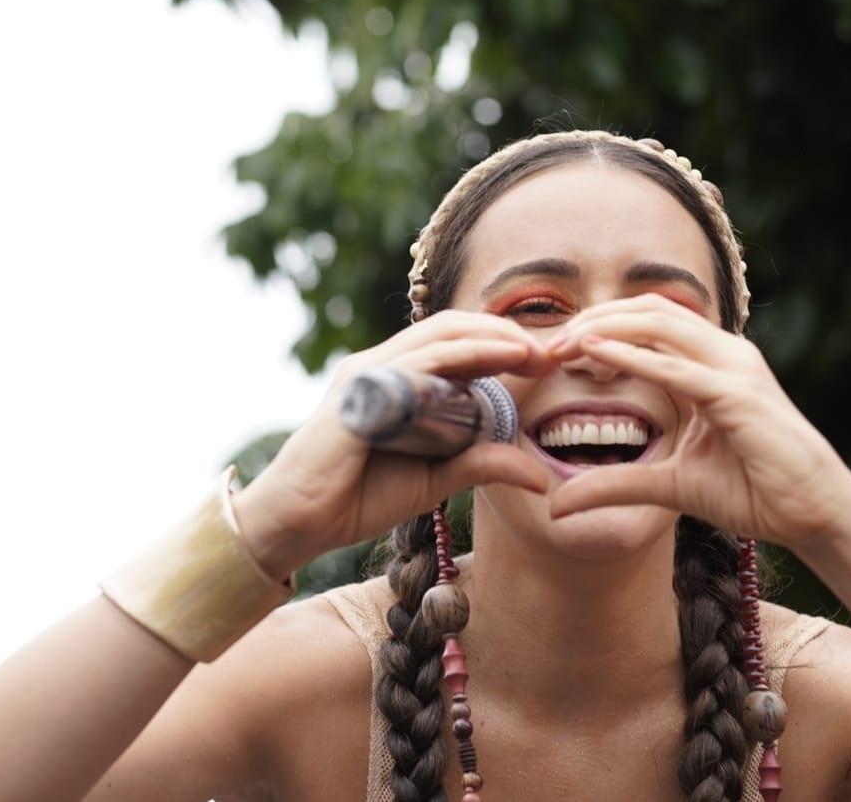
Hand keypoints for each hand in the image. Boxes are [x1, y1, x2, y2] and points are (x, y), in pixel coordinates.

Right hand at [234, 311, 556, 578]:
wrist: (297, 522)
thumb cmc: (359, 496)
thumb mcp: (437, 479)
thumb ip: (482, 464)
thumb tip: (539, 475)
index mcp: (399, 378)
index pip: (456, 343)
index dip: (504, 343)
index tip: (549, 359)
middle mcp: (384, 365)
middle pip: (453, 328)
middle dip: (506, 332)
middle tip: (552, 349)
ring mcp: (369, 373)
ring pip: (440, 336)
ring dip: (493, 337)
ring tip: (533, 350)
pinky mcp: (361, 390)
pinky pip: (417, 362)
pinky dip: (463, 356)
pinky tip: (498, 361)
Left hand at [543, 293, 850, 549]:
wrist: (814, 513)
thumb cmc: (754, 490)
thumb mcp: (669, 485)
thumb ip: (615, 483)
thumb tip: (556, 505)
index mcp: (710, 363)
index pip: (647, 323)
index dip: (598, 327)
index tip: (552, 351)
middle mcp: (724, 353)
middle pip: (648, 310)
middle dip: (594, 318)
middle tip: (547, 344)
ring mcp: (735, 369)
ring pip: (661, 324)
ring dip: (605, 328)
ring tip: (561, 344)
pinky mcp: (738, 395)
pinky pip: (678, 367)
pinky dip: (635, 356)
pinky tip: (597, 353)